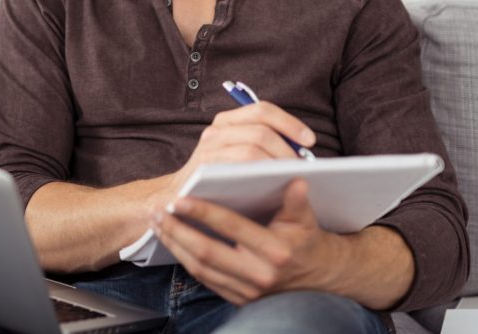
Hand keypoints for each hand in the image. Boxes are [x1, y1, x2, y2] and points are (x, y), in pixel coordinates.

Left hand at [152, 179, 341, 305]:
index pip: (232, 228)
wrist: (319, 277)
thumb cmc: (306, 240)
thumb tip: (297, 178)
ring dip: (175, 245)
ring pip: (200, 269)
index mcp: (276, 251)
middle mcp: (260, 275)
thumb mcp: (306, 219)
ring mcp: (247, 291)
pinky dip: (184, 260)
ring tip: (158, 223)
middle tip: (158, 211)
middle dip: (178, 230)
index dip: (204, 212)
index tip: (180, 199)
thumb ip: (297, 200)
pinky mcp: (239, 299)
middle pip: (207, 252)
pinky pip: (204, 279)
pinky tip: (172, 241)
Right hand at [166, 102, 316, 193]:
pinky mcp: (203, 169)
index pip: (262, 110)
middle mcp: (215, 130)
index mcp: (227, 121)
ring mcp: (207, 149)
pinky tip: (271, 187)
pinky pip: (237, 168)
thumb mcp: (239, 155)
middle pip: (261, 131)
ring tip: (289, 178)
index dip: (289, 123)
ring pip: (251, 150)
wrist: (178, 198)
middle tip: (301, 168)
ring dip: (276, 164)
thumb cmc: (220, 179)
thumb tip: (303, 148)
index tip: (310, 140)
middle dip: (287, 149)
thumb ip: (263, 145)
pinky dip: (258, 176)